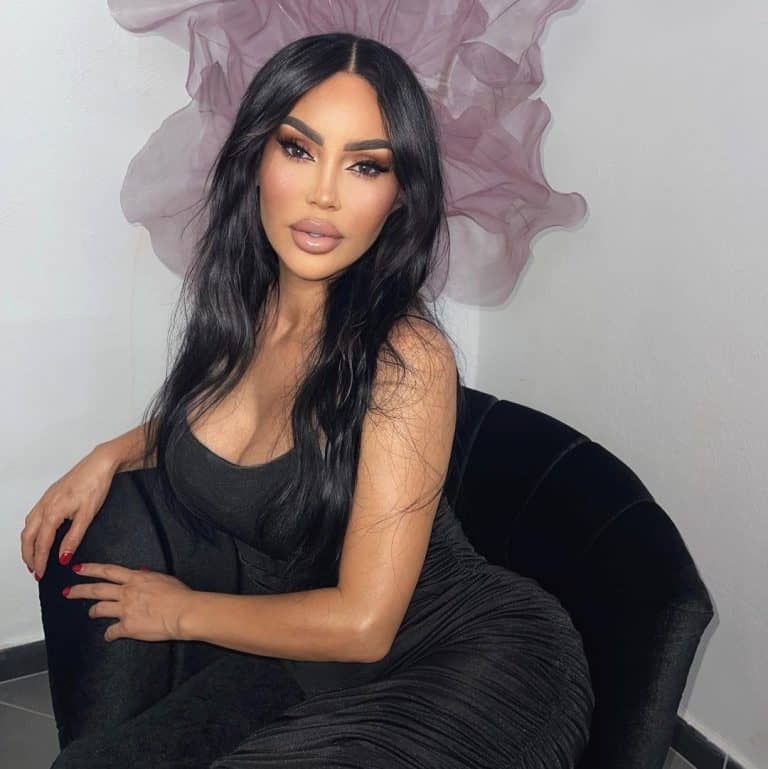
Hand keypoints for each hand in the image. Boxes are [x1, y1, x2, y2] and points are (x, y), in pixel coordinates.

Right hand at [21, 445, 118, 579]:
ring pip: (28, 525)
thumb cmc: (95, 485)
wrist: (99, 464)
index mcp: (53, 512)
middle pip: (28, 536)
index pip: (42, 543)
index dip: (40, 560)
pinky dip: (32, 530)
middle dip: (28, 555)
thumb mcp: (87, 515)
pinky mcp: (50, 495)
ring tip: (33, 556)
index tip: (40, 573)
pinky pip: (34, 516)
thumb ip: (74, 538)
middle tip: (34, 569)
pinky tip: (39, 534)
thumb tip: (63, 557)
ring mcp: (45, 499)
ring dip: (28, 543)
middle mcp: (45, 505)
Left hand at [63, 563, 194, 642]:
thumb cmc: (179, 594)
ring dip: (93, 611)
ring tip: (90, 613)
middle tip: (67, 591)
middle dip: (80, 590)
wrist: (183, 612)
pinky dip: (109, 634)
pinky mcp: (127, 627)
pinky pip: (112, 631)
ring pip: (100, 609)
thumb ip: (149, 576)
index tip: (78, 568)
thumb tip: (141, 572)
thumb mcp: (164, 578)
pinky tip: (109, 636)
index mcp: (136, 578)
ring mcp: (125, 610)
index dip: (91, 569)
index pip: (108, 571)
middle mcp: (127, 592)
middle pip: (97, 589)